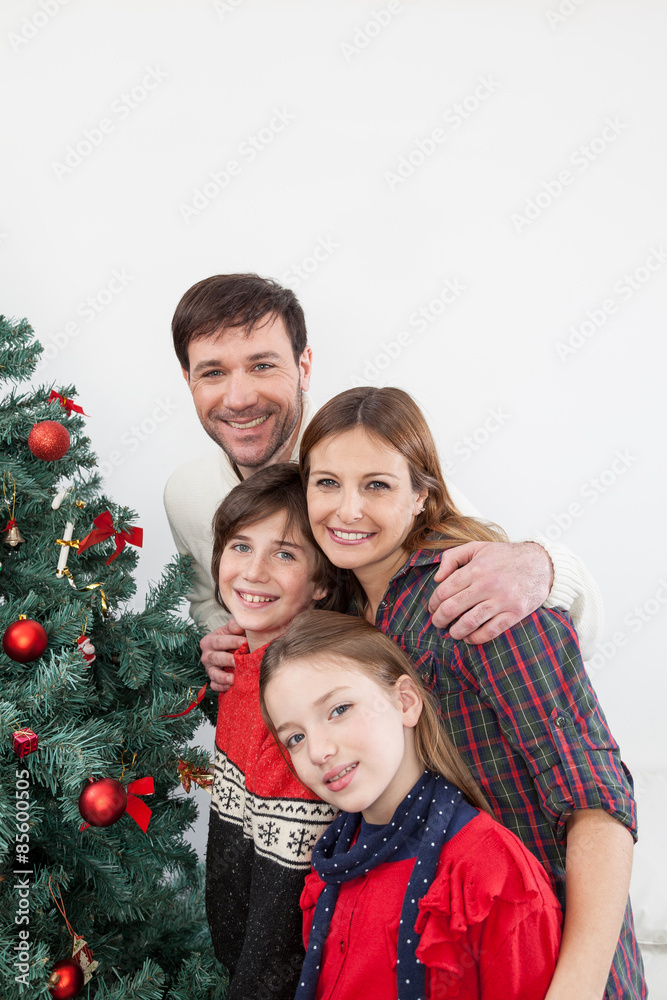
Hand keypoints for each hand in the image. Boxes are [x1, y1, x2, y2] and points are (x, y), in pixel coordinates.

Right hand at [200, 618, 246, 691]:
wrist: (234, 649)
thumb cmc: (235, 637)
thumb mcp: (234, 628)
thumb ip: (235, 625)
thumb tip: (237, 625)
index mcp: (209, 640)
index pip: (219, 641)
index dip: (232, 641)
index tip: (245, 642)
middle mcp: (207, 655)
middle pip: (216, 658)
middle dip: (229, 660)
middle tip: (241, 661)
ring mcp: (209, 669)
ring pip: (214, 673)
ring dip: (224, 677)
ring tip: (234, 678)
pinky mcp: (213, 680)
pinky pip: (214, 685)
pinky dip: (222, 687)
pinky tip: (230, 687)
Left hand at [428, 541, 554, 641]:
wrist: (541, 563)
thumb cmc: (506, 556)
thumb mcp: (477, 547)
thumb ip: (453, 556)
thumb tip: (437, 578)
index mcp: (476, 568)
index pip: (445, 590)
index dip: (433, 602)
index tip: (432, 608)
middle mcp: (487, 584)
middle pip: (453, 607)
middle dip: (439, 619)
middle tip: (437, 623)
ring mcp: (502, 600)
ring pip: (469, 622)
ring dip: (455, 631)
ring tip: (452, 632)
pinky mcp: (515, 613)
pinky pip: (490, 631)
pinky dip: (476, 638)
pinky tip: (469, 637)